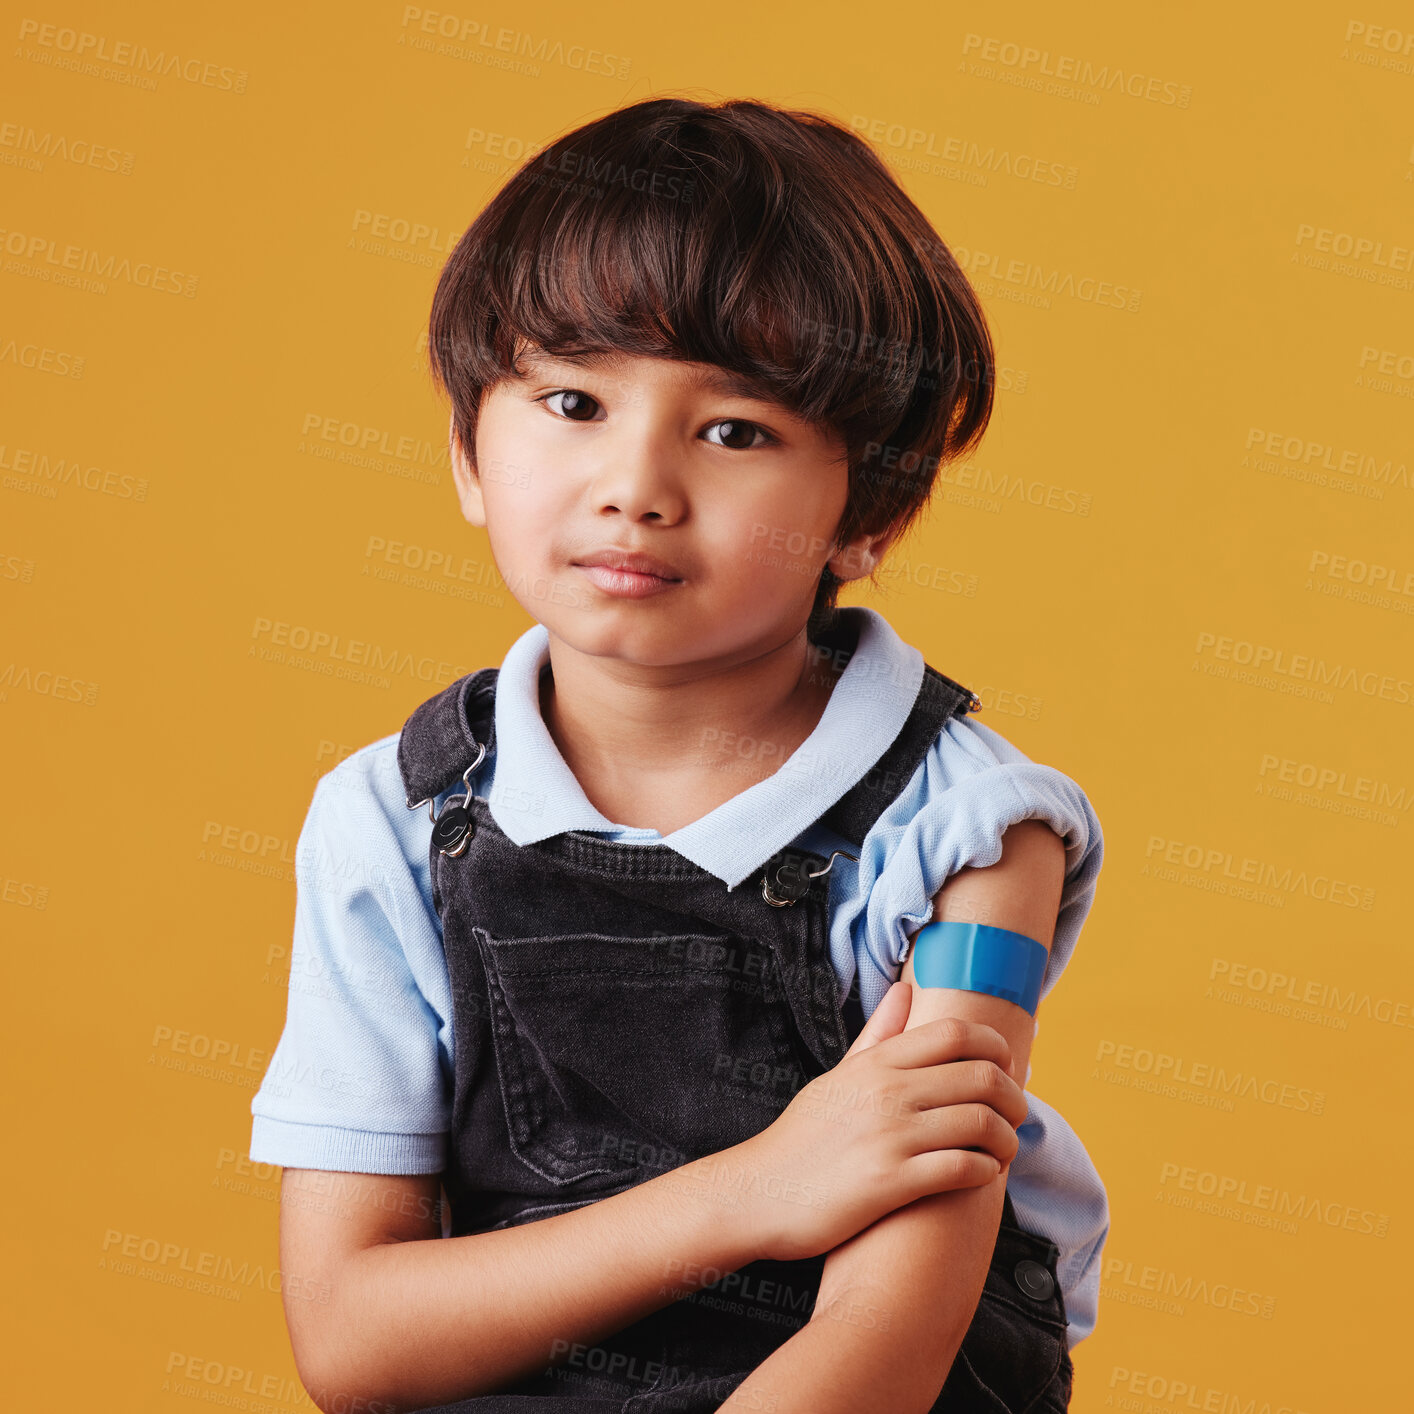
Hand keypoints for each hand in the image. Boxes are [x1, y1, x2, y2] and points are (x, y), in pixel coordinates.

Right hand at [731, 982, 1028, 1262]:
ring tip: (1003, 1149)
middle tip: (1015, 1114)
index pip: (956, 1033)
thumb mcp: (838, 1075)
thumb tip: (904, 990)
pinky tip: (981, 1175)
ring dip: (1006, 1139)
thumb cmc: (803, 1135)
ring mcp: (889, 1136)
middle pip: (980, 1076)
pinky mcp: (890, 1182)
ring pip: (980, 1123)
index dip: (995, 1046)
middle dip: (1013, 1097)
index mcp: (876, 1063)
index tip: (1005, 1068)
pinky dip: (984, 1171)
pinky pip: (961, 1169)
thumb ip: (877, 1034)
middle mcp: (886, 1092)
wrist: (759, 1192)